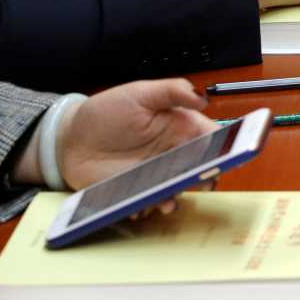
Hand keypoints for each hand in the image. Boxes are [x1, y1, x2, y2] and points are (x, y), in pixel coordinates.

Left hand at [37, 80, 216, 189]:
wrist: (69, 139)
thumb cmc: (105, 113)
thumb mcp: (138, 93)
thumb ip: (171, 90)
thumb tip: (202, 96)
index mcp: (181, 128)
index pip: (211, 139)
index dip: (225, 147)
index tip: (229, 155)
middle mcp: (173, 155)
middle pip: (200, 169)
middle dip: (203, 179)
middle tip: (199, 183)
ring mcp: (156, 176)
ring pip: (177, 191)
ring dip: (175, 198)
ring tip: (165, 202)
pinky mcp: (137, 193)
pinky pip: (150, 204)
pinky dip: (148, 208)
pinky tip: (140, 206)